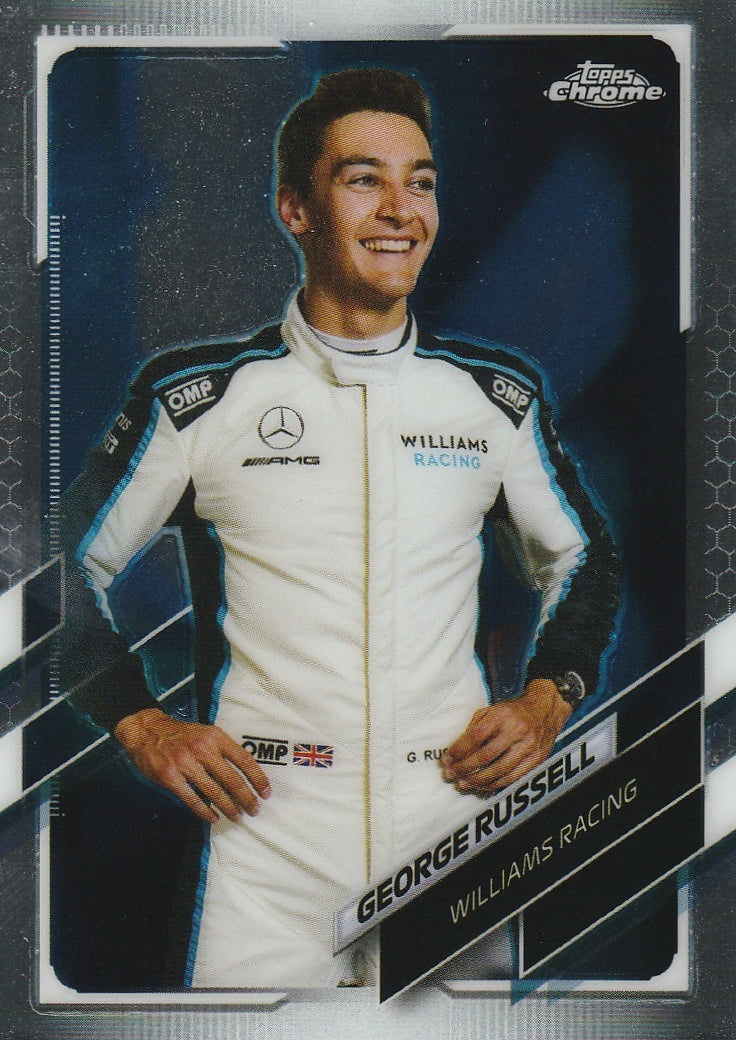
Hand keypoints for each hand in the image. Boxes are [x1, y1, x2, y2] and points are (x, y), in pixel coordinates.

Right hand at [113, 707, 271, 822]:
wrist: (147, 731)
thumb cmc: (181, 734)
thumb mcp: (206, 733)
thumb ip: (223, 749)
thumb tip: (244, 772)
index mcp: (216, 737)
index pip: (244, 760)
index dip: (258, 778)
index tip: (265, 792)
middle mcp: (203, 749)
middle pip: (232, 779)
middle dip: (246, 798)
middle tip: (254, 810)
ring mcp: (185, 763)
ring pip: (214, 792)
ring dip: (229, 808)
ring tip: (237, 817)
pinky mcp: (171, 777)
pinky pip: (192, 799)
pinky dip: (205, 811)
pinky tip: (214, 817)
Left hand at [441, 679, 571, 795]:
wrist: (544, 710)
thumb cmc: (512, 712)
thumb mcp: (492, 710)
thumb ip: (475, 727)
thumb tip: (456, 750)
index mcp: (503, 715)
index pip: (476, 736)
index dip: (459, 750)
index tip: (447, 758)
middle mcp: (517, 731)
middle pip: (486, 756)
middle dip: (465, 768)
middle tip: (451, 774)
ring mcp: (529, 747)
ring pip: (499, 771)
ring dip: (478, 780)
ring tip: (463, 783)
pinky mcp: (537, 760)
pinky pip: (513, 778)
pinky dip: (495, 784)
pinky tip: (482, 785)